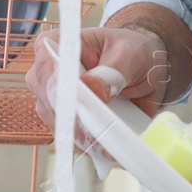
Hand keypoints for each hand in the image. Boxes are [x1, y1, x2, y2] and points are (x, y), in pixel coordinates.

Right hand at [24, 26, 171, 157]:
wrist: (145, 67)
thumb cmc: (131, 51)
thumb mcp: (128, 55)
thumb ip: (111, 71)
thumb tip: (90, 88)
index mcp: (55, 45)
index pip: (47, 70)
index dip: (60, 91)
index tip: (79, 108)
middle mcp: (46, 74)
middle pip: (50, 103)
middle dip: (76, 119)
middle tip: (104, 130)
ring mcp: (53, 100)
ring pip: (59, 125)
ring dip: (85, 136)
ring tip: (111, 141)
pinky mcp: (66, 121)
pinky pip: (72, 138)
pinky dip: (91, 144)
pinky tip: (109, 147)